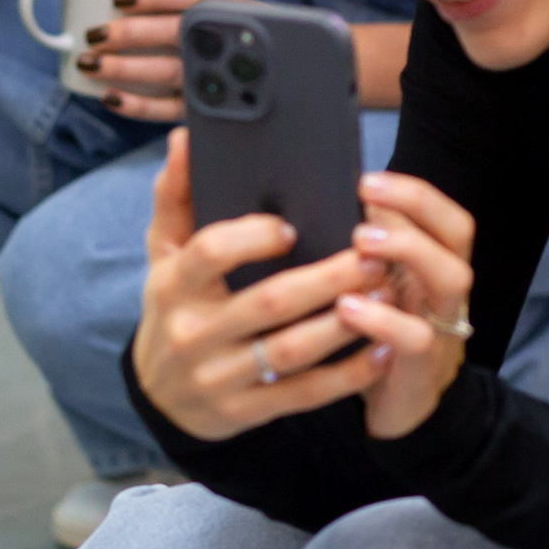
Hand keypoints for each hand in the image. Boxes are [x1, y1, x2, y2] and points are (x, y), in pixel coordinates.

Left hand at [79, 0, 241, 121]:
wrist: (260, 74)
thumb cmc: (212, 32)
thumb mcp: (205, 9)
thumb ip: (168, 1)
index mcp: (226, 7)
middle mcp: (224, 40)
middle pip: (179, 32)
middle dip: (131, 33)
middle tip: (94, 34)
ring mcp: (215, 76)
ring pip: (171, 71)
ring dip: (125, 69)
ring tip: (89, 63)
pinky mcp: (203, 108)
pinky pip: (170, 110)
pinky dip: (137, 106)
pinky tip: (109, 97)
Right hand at [131, 132, 391, 440]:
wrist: (159, 396)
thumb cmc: (172, 309)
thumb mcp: (162, 255)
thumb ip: (175, 196)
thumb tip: (187, 138)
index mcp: (171, 286)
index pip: (209, 253)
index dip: (254, 237)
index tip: (294, 225)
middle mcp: (193, 332)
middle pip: (269, 301)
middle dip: (329, 278)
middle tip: (377, 254)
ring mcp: (219, 376)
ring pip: (293, 349)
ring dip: (347, 323)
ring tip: (388, 294)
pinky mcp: (246, 410)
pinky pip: (305, 394)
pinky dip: (348, 375)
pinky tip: (383, 351)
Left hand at [337, 171, 475, 438]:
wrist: (396, 410)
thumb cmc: (378, 338)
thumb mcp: (376, 289)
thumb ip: (368, 252)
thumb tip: (333, 203)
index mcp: (434, 268)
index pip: (447, 218)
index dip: (416, 195)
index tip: (368, 179)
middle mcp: (445, 292)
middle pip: (458, 236)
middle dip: (415, 210)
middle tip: (365, 202)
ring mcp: (439, 328)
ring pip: (451, 279)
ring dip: (408, 252)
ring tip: (359, 246)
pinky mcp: (419, 367)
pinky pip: (415, 339)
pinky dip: (383, 319)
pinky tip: (349, 308)